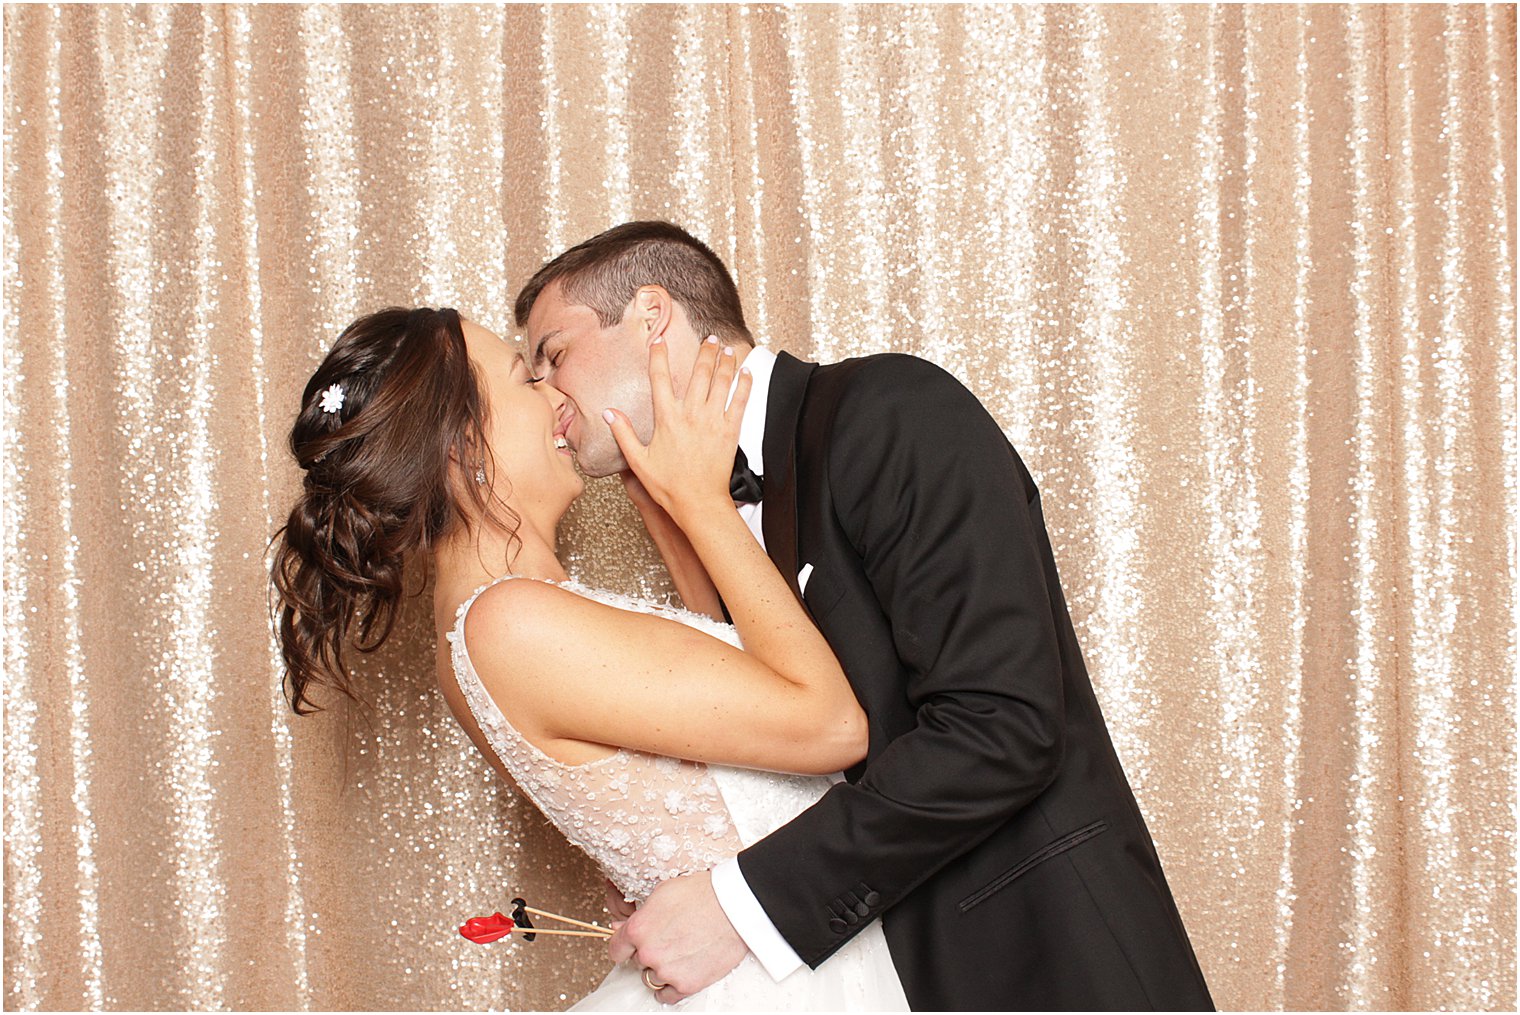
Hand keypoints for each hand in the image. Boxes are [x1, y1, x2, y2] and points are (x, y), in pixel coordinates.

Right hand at [604, 336, 751, 525]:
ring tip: (727, 348)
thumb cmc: (669, 486)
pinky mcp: (730, 431)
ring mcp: (713, 421)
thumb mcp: (638, 461)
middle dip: (705, 352)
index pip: (660, 379)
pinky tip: (747, 372)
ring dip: (725, 362)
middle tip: (710, 338)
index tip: (659, 341)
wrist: (698, 503)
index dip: (659, 357)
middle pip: (699, 373)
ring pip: (721, 382)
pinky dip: (744, 384)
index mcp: (666, 419)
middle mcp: (691, 415)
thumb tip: (608, 412)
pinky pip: (740, 401)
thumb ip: (623, 433)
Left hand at [606, 870, 746, 1003]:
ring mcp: (667, 971)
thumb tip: (621, 929)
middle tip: (668, 940)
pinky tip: (679, 974)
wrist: (735, 906)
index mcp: (639, 929)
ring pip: (651, 977)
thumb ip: (641, 915)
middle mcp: (649, 952)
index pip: (616, 948)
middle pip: (638, 961)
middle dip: (649, 952)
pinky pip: (667, 995)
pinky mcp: (686, 984)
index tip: (632, 946)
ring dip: (661, 968)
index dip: (625, 945)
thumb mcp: (663, 892)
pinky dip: (671, 987)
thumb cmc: (703, 894)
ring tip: (679, 953)